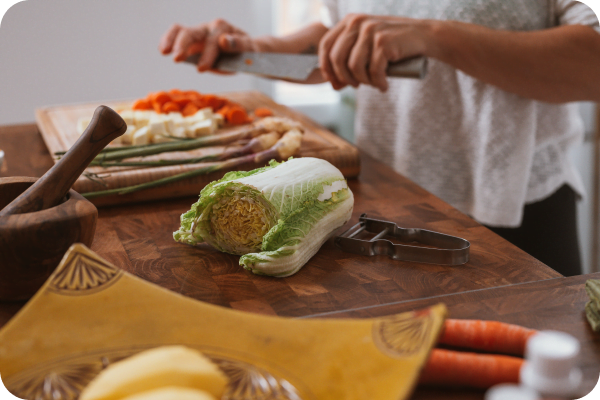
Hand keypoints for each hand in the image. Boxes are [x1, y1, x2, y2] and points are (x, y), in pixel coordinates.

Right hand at [159, 19, 257, 71]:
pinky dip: (168, 41)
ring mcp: (199, 33)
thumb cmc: (248, 51)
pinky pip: (176, 35)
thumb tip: (223, 41)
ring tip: (164, 52)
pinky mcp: (192, 41)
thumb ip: (238, 44)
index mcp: (223, 28)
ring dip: (171, 40)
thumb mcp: (250, 49)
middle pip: (192, 32)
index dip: (207, 54)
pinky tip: (163, 50)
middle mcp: (209, 27)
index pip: (212, 40)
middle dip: (184, 45)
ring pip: (180, 30)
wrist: (246, 50)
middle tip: (177, 59)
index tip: (202, 68)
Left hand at [318, 14, 432, 90]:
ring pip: (354, 67)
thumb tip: (333, 86)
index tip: (335, 82)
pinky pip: (373, 71)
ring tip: (374, 83)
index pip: (326, 45)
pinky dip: (378, 83)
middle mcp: (357, 22)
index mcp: (349, 21)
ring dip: (363, 81)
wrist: (422, 35)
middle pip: (337, 58)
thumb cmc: (392, 44)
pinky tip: (384, 86)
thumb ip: (348, 61)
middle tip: (356, 86)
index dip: (326, 68)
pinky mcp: (383, 41)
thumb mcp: (366, 47)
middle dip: (344, 78)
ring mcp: (370, 30)